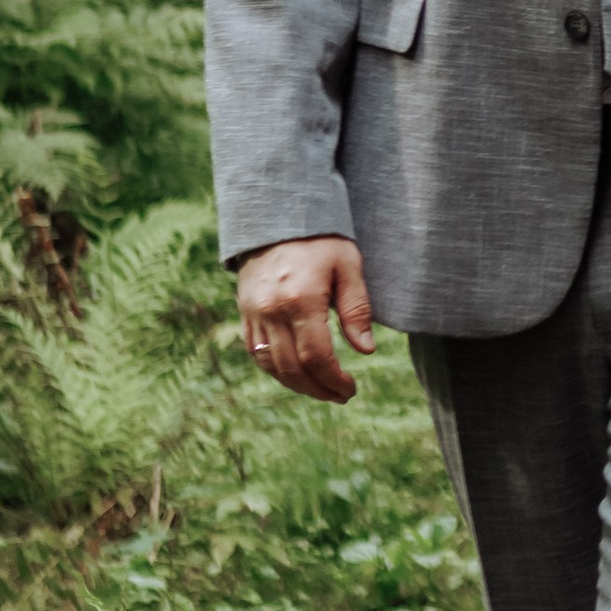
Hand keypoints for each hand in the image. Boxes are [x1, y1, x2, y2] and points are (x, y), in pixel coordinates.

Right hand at [237, 237, 374, 401]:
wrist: (277, 214)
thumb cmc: (321, 238)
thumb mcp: (348, 266)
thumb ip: (356, 309)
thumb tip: (366, 350)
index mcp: (300, 299)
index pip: (316, 356)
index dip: (333, 379)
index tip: (350, 389)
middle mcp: (271, 310)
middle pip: (291, 367)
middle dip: (317, 389)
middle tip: (341, 396)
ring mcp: (253, 312)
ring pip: (270, 364)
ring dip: (296, 384)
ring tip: (321, 390)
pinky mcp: (244, 311)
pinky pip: (256, 351)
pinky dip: (275, 369)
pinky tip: (295, 374)